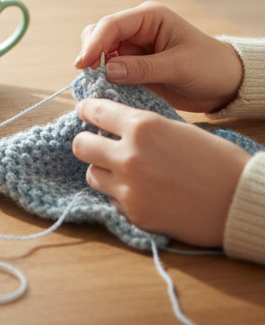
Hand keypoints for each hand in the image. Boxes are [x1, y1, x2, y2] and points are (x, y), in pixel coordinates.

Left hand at [72, 98, 247, 245]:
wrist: (243, 202)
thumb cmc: (218, 161)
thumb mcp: (177, 129)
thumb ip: (143, 128)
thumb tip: (116, 126)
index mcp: (142, 126)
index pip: (94, 111)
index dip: (87, 111)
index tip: (86, 113)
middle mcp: (129, 155)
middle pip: (80, 145)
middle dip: (89, 143)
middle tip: (100, 146)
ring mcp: (129, 187)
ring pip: (92, 174)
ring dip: (105, 171)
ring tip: (127, 173)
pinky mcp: (134, 213)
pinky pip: (113, 200)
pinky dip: (122, 196)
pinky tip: (144, 194)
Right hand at [74, 1, 243, 113]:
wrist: (226, 85)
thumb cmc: (210, 67)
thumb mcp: (179, 67)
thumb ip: (143, 68)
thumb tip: (108, 71)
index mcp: (148, 18)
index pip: (111, 25)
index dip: (94, 43)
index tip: (83, 64)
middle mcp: (136, 29)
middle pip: (98, 35)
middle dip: (91, 54)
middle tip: (90, 78)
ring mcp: (132, 48)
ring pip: (99, 52)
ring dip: (96, 68)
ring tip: (98, 86)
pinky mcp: (132, 66)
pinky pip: (109, 70)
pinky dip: (103, 79)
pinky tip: (104, 90)